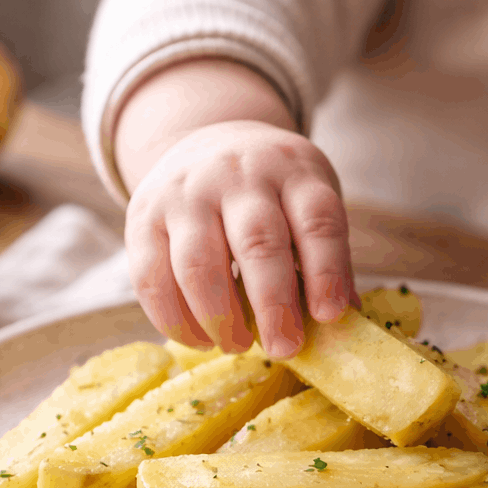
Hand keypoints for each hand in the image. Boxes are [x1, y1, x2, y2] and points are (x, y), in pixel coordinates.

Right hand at [123, 120, 353, 357]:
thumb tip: (345, 323)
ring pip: (198, 264)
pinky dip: (174, 320)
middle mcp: (238, 175)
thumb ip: (325, 259)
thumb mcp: (307, 205)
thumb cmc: (271, 192)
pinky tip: (200, 339)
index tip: (330, 316)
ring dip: (220, 317)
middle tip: (285, 347)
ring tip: (238, 346)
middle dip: (273, 304)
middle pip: (258, 241)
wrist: (207, 140)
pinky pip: (150, 277)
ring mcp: (185, 194)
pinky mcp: (142, 217)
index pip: (318, 221)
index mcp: (293, 172)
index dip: (327, 271)